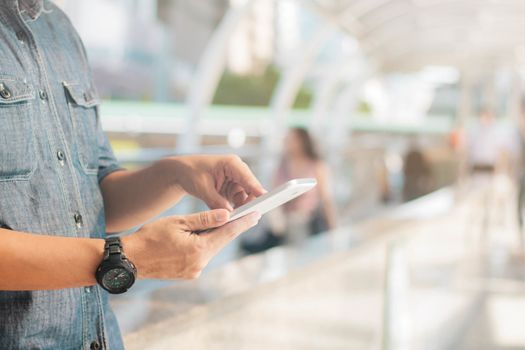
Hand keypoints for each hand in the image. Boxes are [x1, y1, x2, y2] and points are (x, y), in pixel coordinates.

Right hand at [123, 209, 259, 279]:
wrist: (130, 260)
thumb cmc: (150, 237)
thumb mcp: (178, 222)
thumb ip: (204, 219)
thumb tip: (226, 214)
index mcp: (198, 249)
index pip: (227, 233)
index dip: (243, 222)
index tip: (257, 214)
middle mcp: (200, 263)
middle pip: (221, 241)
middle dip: (231, 227)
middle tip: (248, 214)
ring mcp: (195, 271)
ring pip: (212, 248)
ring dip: (215, 236)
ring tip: (220, 221)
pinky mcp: (190, 273)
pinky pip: (202, 255)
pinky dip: (204, 244)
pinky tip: (202, 235)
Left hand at [171, 155, 266, 210]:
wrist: (182, 172)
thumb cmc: (191, 173)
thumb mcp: (203, 189)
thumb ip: (217, 202)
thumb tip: (229, 216)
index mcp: (232, 164)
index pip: (248, 178)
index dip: (257, 190)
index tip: (265, 200)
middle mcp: (238, 171)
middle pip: (251, 189)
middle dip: (250, 203)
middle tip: (248, 218)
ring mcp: (236, 181)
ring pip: (246, 198)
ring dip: (243, 208)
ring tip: (238, 220)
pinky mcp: (232, 189)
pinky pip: (239, 202)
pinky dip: (236, 210)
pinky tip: (232, 218)